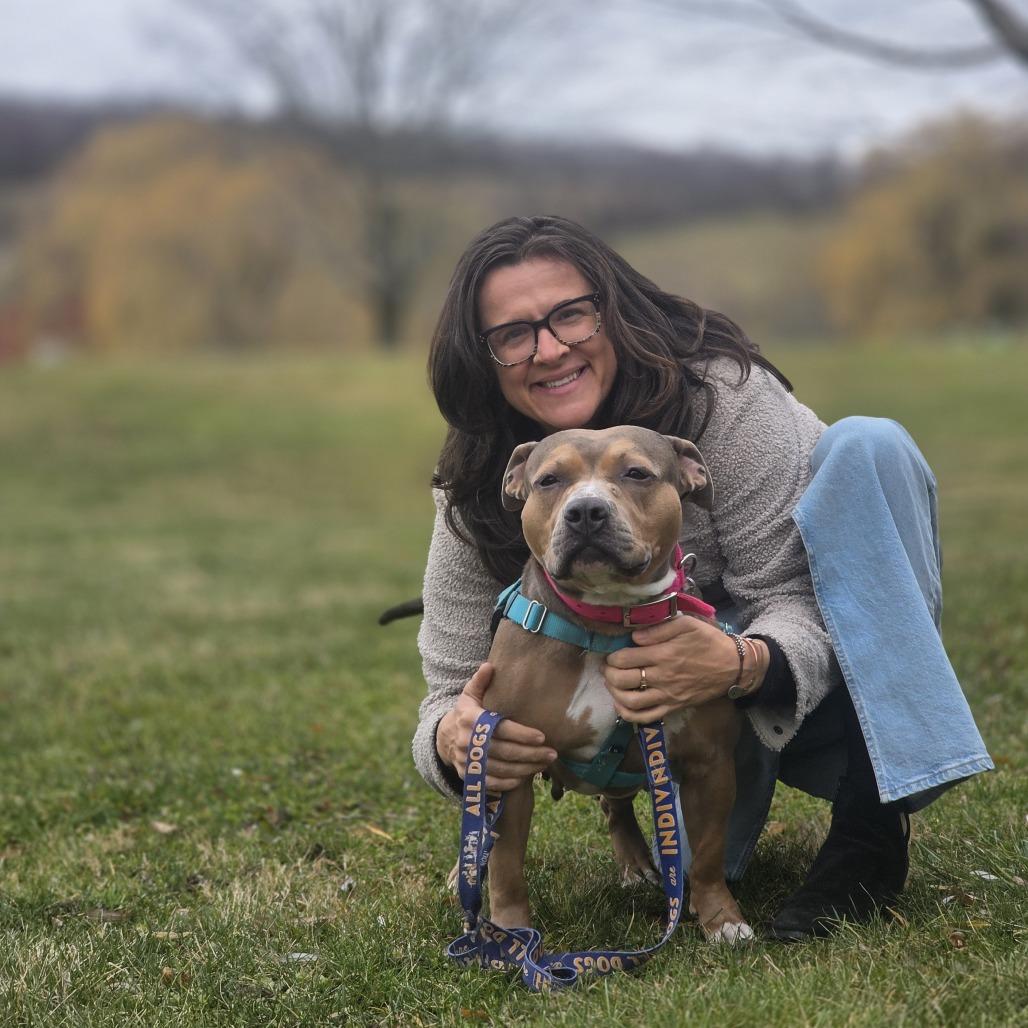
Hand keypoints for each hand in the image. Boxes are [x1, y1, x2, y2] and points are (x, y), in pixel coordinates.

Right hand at [436, 662, 556, 791]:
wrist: (444, 738)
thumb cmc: (466, 713)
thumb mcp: (469, 695)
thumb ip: (480, 681)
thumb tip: (489, 666)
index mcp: (470, 719)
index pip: (500, 729)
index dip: (521, 734)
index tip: (542, 736)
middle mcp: (467, 742)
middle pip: (504, 752)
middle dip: (530, 754)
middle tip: (552, 753)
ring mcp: (467, 761)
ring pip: (500, 769)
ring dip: (525, 769)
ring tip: (544, 764)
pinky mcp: (468, 775)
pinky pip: (490, 783)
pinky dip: (508, 782)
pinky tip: (524, 777)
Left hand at [603, 615, 739, 722]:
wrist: (733, 666)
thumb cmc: (709, 642)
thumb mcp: (687, 625)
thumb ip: (659, 629)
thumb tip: (634, 637)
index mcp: (664, 655)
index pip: (625, 659)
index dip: (612, 656)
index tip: (612, 653)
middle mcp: (662, 677)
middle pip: (623, 680)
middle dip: (609, 673)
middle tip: (608, 667)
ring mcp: (667, 695)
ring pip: (630, 702)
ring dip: (614, 693)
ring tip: (612, 683)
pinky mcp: (673, 707)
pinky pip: (645, 717)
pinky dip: (628, 714)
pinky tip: (622, 704)